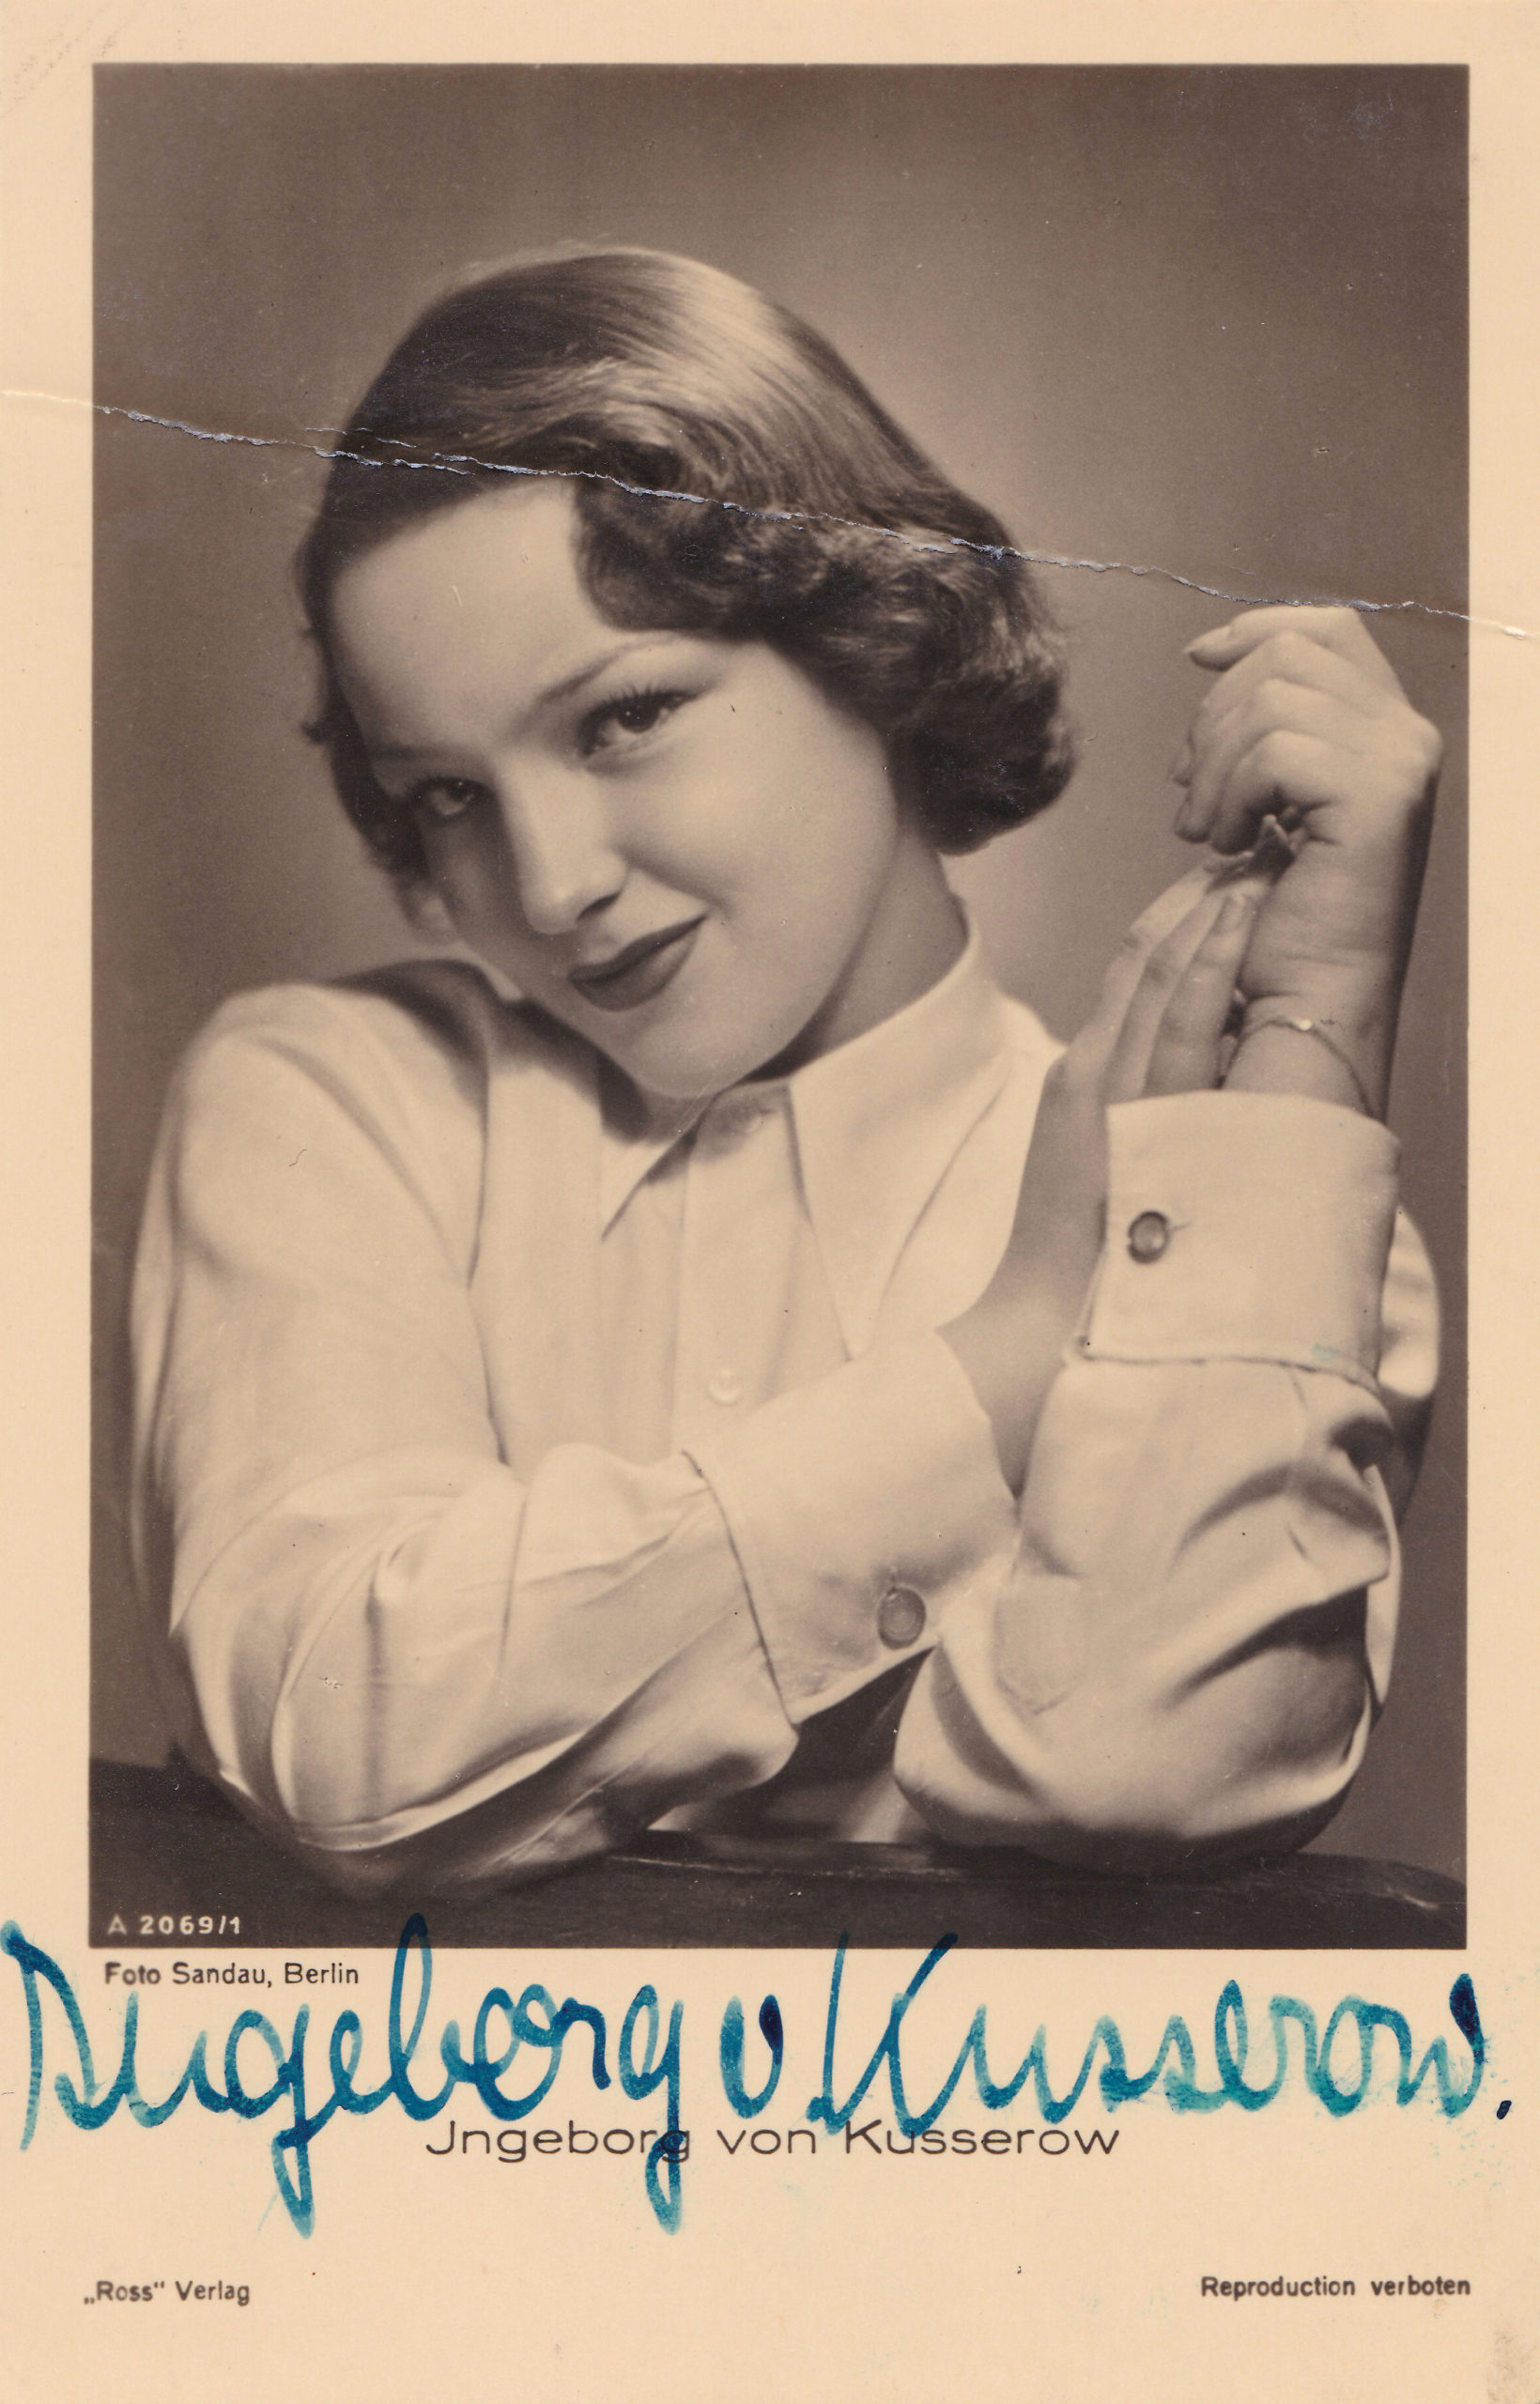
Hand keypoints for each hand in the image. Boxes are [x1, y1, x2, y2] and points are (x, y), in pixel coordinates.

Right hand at [943, 860, 1267, 1489]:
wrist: (1042, 1329)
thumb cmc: (1076, 1270)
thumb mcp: (1100, 1175)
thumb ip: (1128, 1125)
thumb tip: (1177, 1100)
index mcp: (1079, 1085)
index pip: (1128, 979)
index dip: (1173, 924)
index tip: (1216, 885)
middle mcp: (1090, 1076)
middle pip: (1144, 963)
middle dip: (1195, 903)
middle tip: (1245, 854)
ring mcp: (1110, 1094)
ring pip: (1162, 979)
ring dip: (1207, 917)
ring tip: (1251, 869)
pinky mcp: (1129, 1117)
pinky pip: (1177, 1025)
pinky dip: (1206, 966)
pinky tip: (1234, 925)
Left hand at [1176, 606, 1440, 1114]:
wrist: (1306, 998)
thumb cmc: (1278, 916)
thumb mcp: (1268, 797)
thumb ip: (1262, 725)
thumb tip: (1207, 655)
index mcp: (1387, 730)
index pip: (1325, 631)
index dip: (1253, 630)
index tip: (1194, 660)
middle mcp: (1407, 736)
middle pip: (1287, 656)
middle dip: (1215, 717)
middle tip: (1190, 795)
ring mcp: (1399, 763)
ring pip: (1273, 700)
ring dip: (1215, 768)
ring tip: (1205, 833)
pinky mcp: (1377, 797)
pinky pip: (1275, 750)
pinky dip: (1231, 794)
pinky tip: (1227, 845)